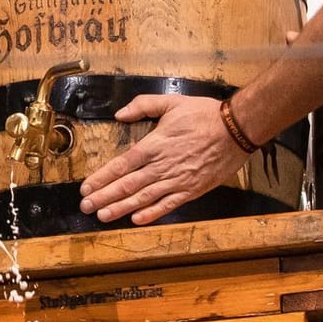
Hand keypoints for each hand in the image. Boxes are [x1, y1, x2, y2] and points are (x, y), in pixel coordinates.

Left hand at [78, 94, 245, 224]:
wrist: (236, 129)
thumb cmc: (204, 114)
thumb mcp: (171, 101)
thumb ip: (143, 105)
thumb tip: (120, 113)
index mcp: (155, 144)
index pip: (121, 164)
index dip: (102, 177)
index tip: (86, 187)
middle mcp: (162, 165)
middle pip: (127, 184)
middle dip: (104, 197)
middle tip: (85, 207)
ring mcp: (177, 180)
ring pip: (144, 198)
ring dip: (121, 208)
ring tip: (103, 216)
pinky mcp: (192, 190)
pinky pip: (168, 204)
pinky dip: (151, 213)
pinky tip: (136, 219)